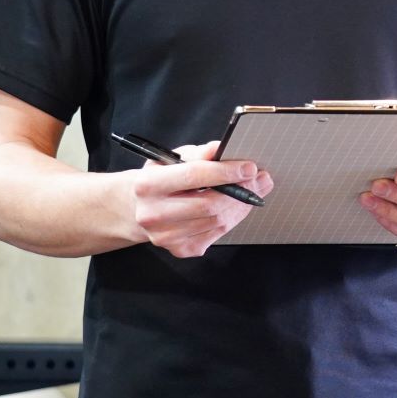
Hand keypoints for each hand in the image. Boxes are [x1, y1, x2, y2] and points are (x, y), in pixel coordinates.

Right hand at [130, 140, 272, 258]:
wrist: (137, 209)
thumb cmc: (160, 179)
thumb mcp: (172, 159)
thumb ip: (199, 154)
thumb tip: (221, 148)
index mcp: (148, 185)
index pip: (194, 176)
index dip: (226, 171)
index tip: (249, 167)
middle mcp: (153, 214)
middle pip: (209, 204)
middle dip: (241, 191)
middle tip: (259, 179)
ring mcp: (166, 236)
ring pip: (217, 221)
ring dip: (241, 205)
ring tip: (253, 190)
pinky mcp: (179, 250)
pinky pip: (216, 234)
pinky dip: (232, 218)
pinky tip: (236, 206)